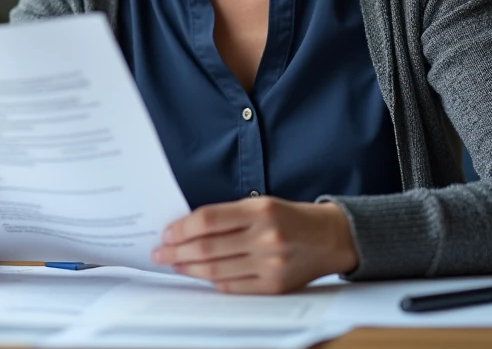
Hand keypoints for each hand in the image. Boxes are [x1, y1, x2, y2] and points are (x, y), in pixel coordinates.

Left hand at [151, 197, 357, 293]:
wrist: (331, 238)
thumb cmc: (290, 218)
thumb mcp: (262, 205)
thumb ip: (228, 216)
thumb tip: (187, 229)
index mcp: (261, 211)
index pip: (208, 220)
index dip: (182, 228)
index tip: (166, 233)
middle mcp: (266, 238)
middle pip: (207, 247)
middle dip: (177, 252)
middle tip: (160, 253)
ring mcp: (271, 265)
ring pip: (216, 270)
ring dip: (189, 269)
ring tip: (174, 265)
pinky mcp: (275, 287)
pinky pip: (233, 287)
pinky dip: (213, 281)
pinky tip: (201, 276)